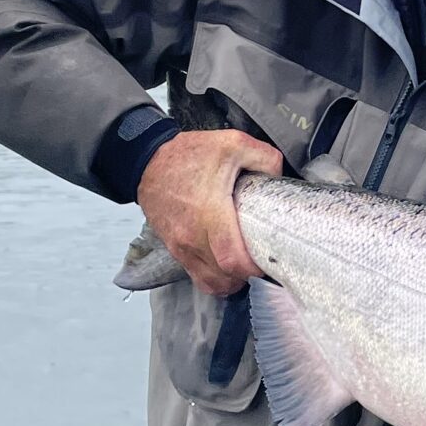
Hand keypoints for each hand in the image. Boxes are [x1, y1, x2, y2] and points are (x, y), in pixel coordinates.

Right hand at [135, 128, 283, 296]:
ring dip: (231, 280)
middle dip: (247, 276)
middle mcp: (192, 236)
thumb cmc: (188, 154)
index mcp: (210, 213)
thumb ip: (264, 158)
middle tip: (261, 261)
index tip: (268, 259)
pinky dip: (214, 279)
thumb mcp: (233, 142)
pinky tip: (225, 267)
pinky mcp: (174, 249)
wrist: (147, 161)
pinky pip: (196, 277)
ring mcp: (181, 246)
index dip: (254, 268)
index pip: (233, 260)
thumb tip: (278, 176)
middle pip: (224, 277)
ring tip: (244, 266)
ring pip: (210, 283)